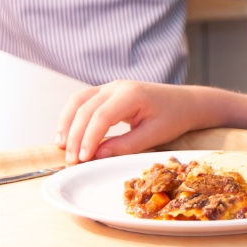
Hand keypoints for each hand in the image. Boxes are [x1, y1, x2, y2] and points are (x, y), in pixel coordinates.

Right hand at [57, 81, 202, 163]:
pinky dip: (71, 117)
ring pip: (78, 101)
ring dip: (66, 123)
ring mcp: (110, 86)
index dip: (88, 138)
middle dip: (74, 136)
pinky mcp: (106, 92)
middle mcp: (117, 86)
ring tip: (61, 147)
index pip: (101, 116)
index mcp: (131, 94)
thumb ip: (125, 146)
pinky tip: (67, 134)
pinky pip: (82, 101)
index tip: (82, 158)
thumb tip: (97, 156)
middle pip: (85, 108)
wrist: (184, 102)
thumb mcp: (153, 136)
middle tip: (70, 160)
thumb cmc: (173, 118)